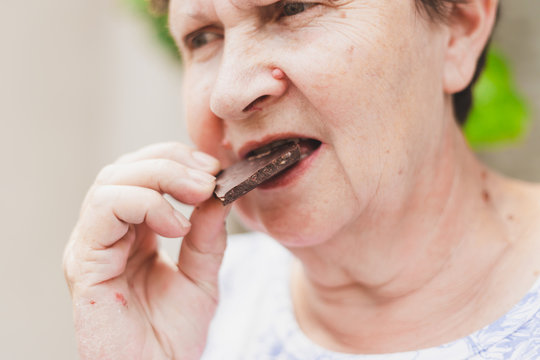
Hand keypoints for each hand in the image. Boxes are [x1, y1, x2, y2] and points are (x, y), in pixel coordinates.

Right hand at [63, 143, 228, 359]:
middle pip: (126, 169)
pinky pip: (104, 210)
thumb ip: (208, 236)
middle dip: (171, 162)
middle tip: (209, 177)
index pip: (143, 173)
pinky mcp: (83, 263)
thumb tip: (218, 194)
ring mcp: (92, 246)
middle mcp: (107, 234)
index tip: (215, 169)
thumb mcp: (201, 276)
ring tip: (199, 195)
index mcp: (131, 232)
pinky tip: (176, 225)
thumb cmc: (172, 335)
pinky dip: (145, 205)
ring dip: (161, 177)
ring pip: (111, 181)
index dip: (177, 161)